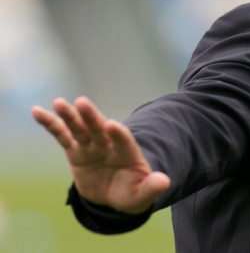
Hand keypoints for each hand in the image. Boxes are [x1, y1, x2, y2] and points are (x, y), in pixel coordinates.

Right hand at [31, 96, 169, 214]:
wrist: (116, 194)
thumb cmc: (132, 193)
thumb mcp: (143, 194)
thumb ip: (152, 187)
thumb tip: (165, 183)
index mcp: (128, 153)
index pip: (124, 141)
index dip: (119, 133)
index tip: (111, 125)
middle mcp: (109, 145)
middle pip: (99, 128)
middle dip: (92, 116)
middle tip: (82, 102)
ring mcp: (91, 146)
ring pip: (80, 128)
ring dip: (70, 116)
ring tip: (59, 102)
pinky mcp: (75, 150)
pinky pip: (61, 135)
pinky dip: (50, 123)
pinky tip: (37, 111)